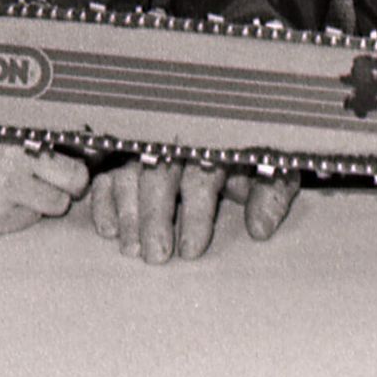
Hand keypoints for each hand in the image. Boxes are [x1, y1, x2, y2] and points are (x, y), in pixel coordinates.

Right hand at [0, 138, 89, 233]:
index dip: (76, 161)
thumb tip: (75, 149)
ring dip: (44, 204)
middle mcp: (18, 156)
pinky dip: (17, 217)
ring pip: (56, 205)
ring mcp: (7, 187)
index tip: (73, 166)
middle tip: (54, 185)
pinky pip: (26, 221)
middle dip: (70, 185)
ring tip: (18, 194)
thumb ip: (30, 139)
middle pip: (76, 179)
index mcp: (20, 131)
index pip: (73, 147)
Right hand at [89, 157, 299, 264]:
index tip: (191, 250)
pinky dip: (103, 200)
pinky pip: (107, 173)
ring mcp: (151, 145)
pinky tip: (109, 229)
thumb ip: (270, 195)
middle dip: (154, 218)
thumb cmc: (254, 155)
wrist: (238, 120)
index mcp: (217, 143)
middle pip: (158, 176)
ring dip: (128, 214)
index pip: (201, 176)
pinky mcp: (127, 154)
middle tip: (155, 256)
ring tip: (131, 250)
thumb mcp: (273, 168)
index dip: (196, 215)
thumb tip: (260, 229)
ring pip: (130, 174)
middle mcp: (180, 142)